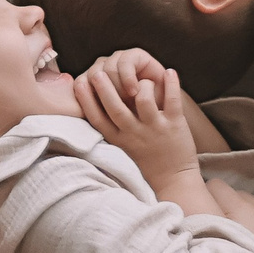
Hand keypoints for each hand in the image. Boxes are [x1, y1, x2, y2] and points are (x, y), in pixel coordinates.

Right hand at [73, 58, 199, 191]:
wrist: (173, 180)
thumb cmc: (146, 162)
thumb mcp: (123, 148)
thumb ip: (112, 129)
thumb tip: (99, 104)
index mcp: (118, 139)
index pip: (97, 119)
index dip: (86, 101)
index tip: (79, 83)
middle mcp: (134, 134)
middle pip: (115, 108)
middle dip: (104, 89)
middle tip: (97, 72)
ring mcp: (155, 129)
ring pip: (143, 100)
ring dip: (141, 85)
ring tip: (140, 77)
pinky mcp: (174, 125)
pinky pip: (172, 100)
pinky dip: (171, 85)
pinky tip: (169, 72)